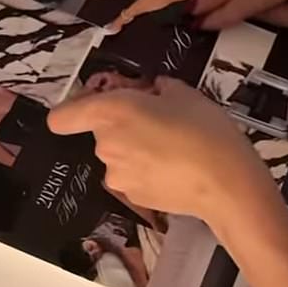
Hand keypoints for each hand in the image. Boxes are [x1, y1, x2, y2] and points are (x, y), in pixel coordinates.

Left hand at [48, 77, 281, 227]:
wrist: (226, 184)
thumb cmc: (205, 130)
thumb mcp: (184, 93)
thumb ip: (157, 89)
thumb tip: (151, 93)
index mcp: (112, 112)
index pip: (62, 117)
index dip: (73, 111)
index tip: (95, 107)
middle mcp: (105, 144)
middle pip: (100, 132)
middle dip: (122, 126)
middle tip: (158, 121)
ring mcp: (116, 174)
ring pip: (117, 155)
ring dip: (134, 150)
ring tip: (171, 149)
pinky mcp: (132, 197)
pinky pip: (131, 176)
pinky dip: (146, 172)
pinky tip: (174, 170)